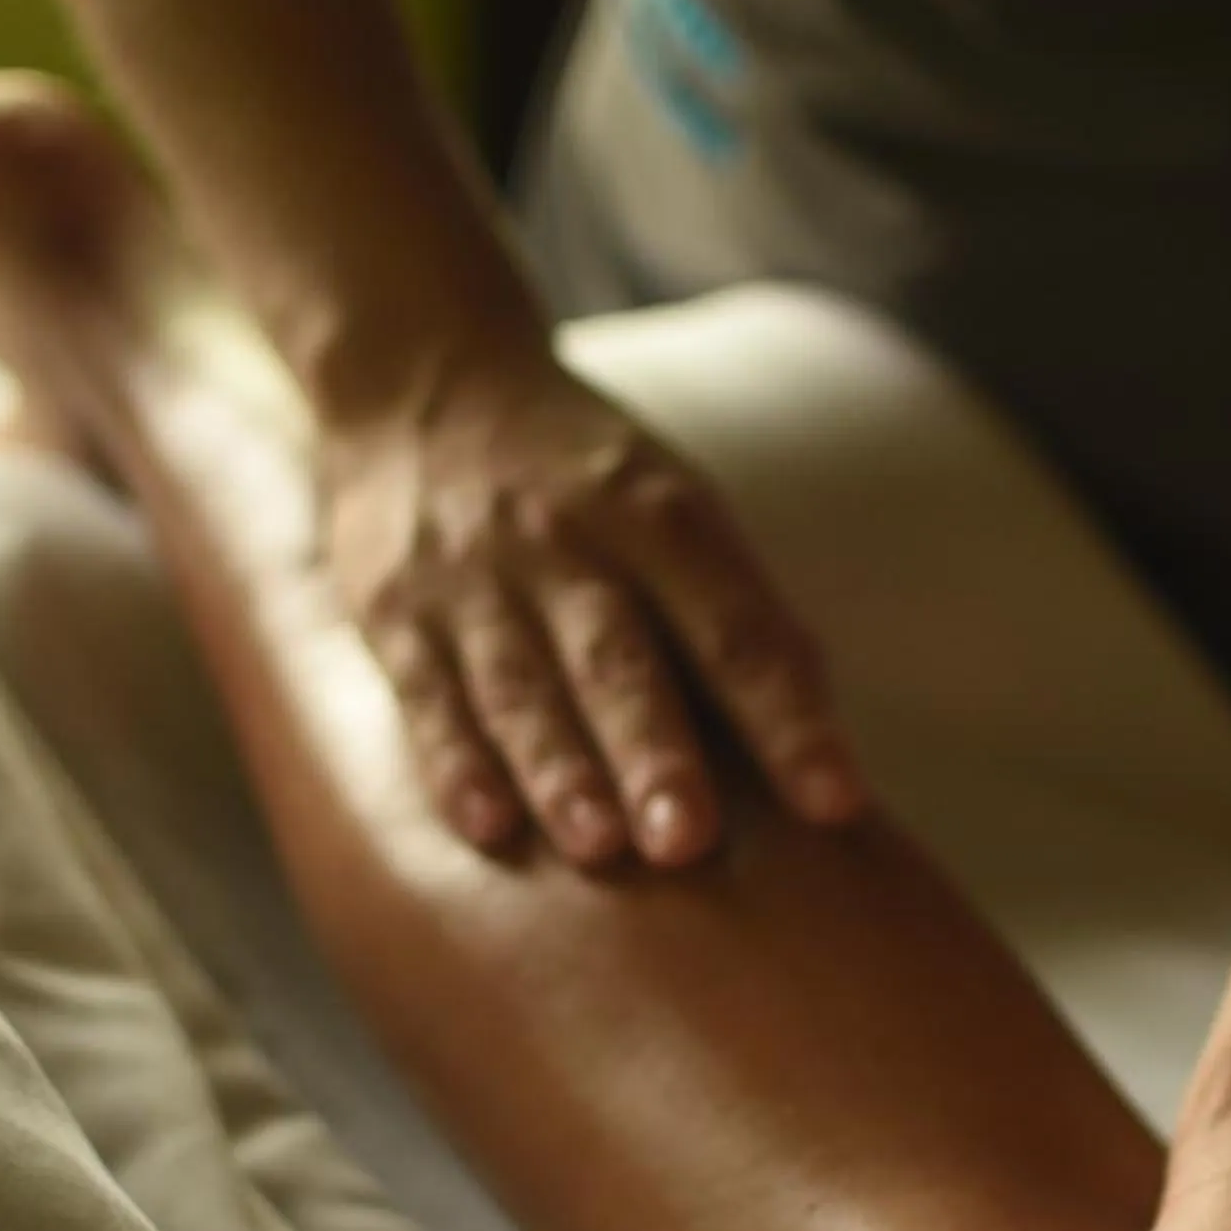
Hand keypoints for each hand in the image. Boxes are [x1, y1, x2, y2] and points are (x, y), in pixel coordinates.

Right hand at [320, 352, 864, 866]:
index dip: (790, 721)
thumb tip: (820, 741)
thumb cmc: (588, 481)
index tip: (836, 804)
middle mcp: (566, 540)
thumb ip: (739, 615)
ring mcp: (474, 578)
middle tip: (691, 840)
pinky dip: (457, 764)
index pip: (737, 629)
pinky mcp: (394, 611)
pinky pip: (427, 697)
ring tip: (596, 846)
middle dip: (655, 752)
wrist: (425, 384)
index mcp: (659, 513)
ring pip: (520, 687)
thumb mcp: (676, 506)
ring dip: (560, 772)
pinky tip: (487, 825)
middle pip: (619, 659)